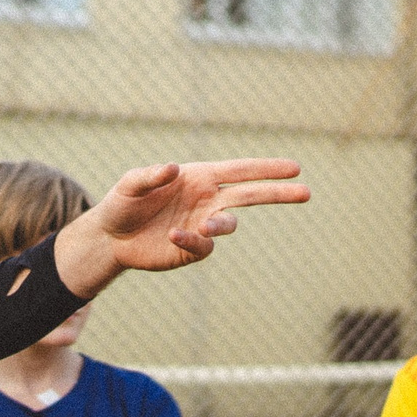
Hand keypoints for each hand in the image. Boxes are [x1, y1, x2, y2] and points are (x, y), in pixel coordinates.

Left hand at [53, 158, 310, 295]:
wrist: (110, 238)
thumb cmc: (121, 203)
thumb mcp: (129, 184)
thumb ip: (150, 175)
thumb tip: (174, 169)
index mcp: (198, 177)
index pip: (239, 170)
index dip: (266, 168)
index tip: (294, 167)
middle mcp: (206, 199)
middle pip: (250, 194)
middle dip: (278, 193)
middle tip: (306, 192)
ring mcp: (202, 224)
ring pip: (229, 223)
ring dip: (223, 224)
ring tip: (207, 226)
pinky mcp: (192, 248)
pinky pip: (204, 246)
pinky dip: (195, 241)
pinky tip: (175, 237)